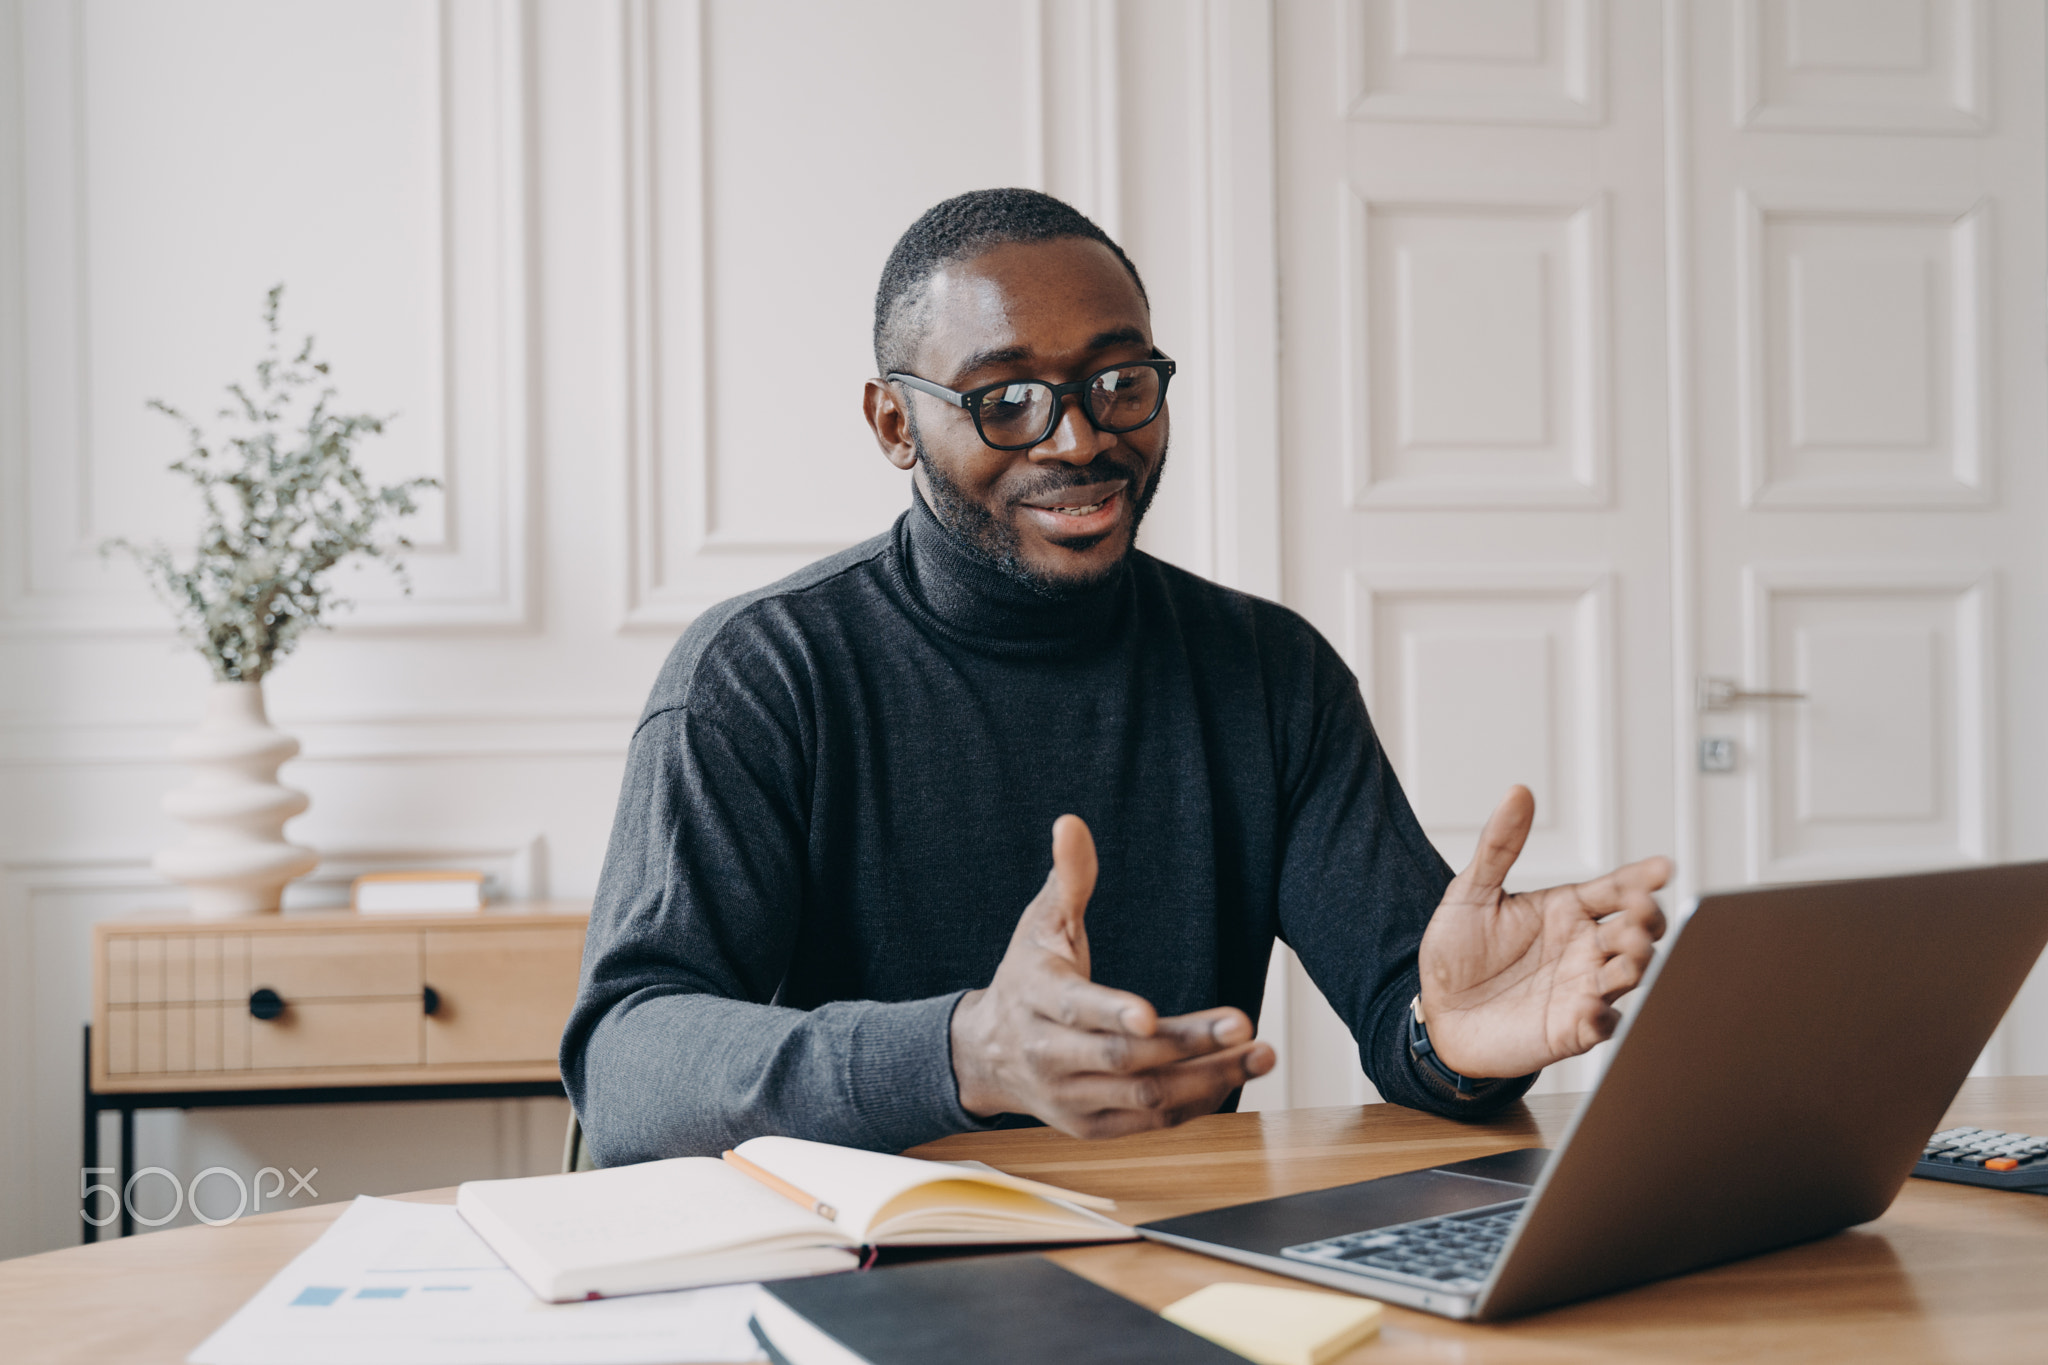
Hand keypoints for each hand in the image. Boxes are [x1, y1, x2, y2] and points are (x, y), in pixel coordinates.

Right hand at [950, 815, 1275, 1138]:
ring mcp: (1069, 1098)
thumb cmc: (1026, 977)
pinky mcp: (1090, 1126)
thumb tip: (1071, 823)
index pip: (1073, 1010)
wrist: (986, 1054)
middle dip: (1187, 1043)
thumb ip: (1066, 879)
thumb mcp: (1040, 924)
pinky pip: (1150, 1122)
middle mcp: (1047, 1056)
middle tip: (1243, 1024)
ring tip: (1261, 1054)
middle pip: (1123, 1058)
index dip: (1111, 1012)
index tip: (1151, 1014)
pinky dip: (1196, 1103)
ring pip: (1145, 1098)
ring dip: (1207, 1079)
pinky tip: (1234, 1075)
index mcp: (1032, 998)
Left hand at [1417, 786, 1670, 1079]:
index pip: (1616, 888)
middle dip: (1647, 920)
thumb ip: (1499, 845)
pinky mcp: (1572, 1029)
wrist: (1436, 1014)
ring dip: (1636, 963)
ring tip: (1630, 950)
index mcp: (1567, 910)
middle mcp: (1583, 947)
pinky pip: (1601, 1025)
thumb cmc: (1457, 953)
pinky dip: (1603, 1018)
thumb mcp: (1471, 892)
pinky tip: (1593, 1008)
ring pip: (1628, 973)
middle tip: (1640, 912)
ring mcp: (1582, 988)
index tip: (1663, 867)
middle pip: (1636, 930)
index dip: (1642, 878)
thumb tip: (1518, 791)